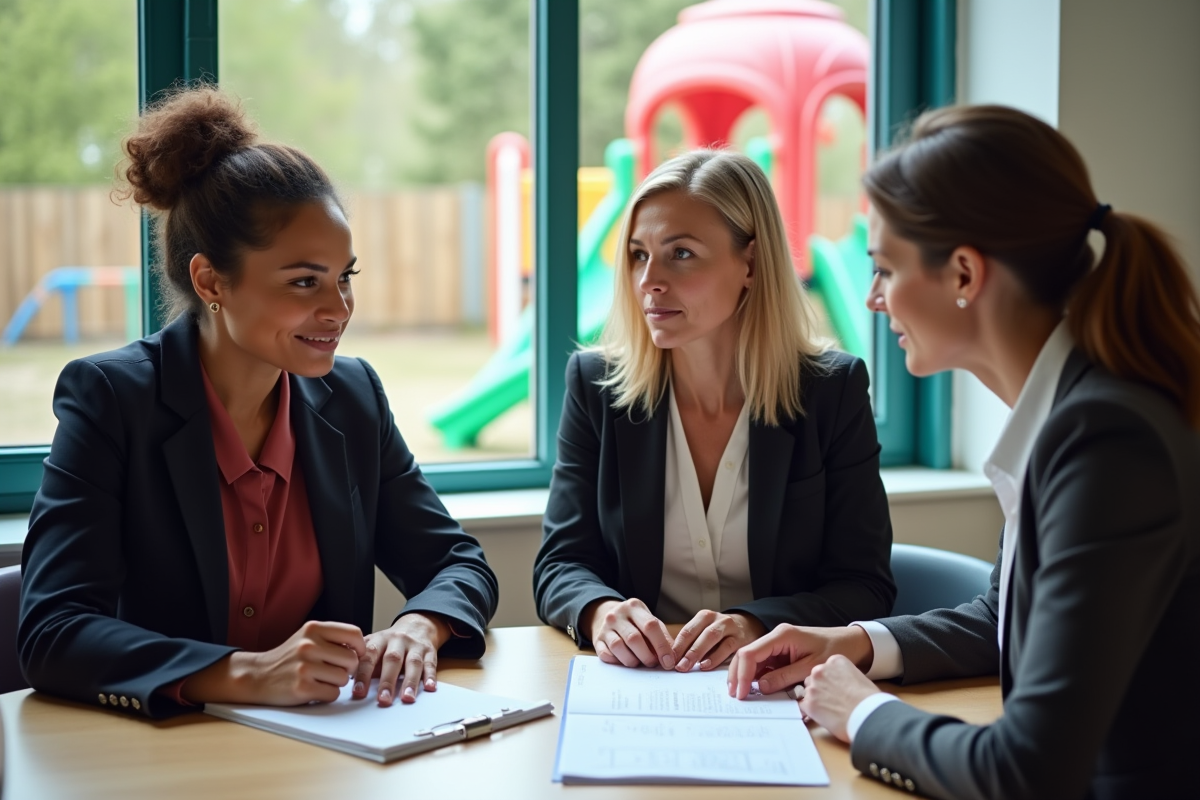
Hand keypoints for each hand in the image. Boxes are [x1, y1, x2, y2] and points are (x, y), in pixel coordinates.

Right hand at [183, 620, 365, 705]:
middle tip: (333, 671)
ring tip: (320, 679)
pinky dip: (327, 694)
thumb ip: (332, 638)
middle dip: (347, 669)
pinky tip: (314, 689)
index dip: (360, 648)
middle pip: (351, 660)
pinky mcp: (301, 687)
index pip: (354, 634)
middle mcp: (309, 645)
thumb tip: (363, 647)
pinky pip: (332, 694)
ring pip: (343, 678)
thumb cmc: (288, 658)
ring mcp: (304, 666)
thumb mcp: (307, 637)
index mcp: (313, 629)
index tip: (355, 655)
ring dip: (336, 683)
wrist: (257, 676)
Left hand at [351, 612, 450, 705]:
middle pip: (392, 660)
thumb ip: (361, 660)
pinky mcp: (430, 651)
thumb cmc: (390, 643)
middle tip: (383, 700)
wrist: (417, 624)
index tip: (359, 693)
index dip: (363, 675)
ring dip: (410, 682)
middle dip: (387, 682)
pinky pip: (431, 664)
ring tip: (407, 698)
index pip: (369, 657)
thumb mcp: (373, 644)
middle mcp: (397, 641)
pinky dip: (431, 676)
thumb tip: (342, 678)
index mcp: (379, 639)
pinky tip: (430, 688)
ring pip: (413, 663)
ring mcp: (415, 646)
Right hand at [583, 598, 674, 668]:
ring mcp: (605, 627)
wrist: (607, 616)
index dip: (661, 646)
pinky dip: (617, 661)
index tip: (668, 661)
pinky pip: (606, 655)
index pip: (650, 626)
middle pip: (634, 638)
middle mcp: (617, 614)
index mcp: (634, 607)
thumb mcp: (649, 621)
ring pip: (618, 647)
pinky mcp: (596, 640)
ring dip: (632, 660)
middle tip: (653, 664)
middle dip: (647, 656)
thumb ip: (662, 636)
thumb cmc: (634, 622)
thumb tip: (673, 657)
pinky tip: (624, 661)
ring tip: (639, 663)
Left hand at [671, 610, 765, 671]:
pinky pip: (727, 646)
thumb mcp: (707, 632)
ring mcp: (729, 627)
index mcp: (704, 617)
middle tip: (676, 666)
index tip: (668, 660)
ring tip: (688, 666)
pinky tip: (706, 665)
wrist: (749, 626)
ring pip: (711, 637)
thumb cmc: (721, 633)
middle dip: (685, 650)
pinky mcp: (741, 638)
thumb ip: (693, 643)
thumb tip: (673, 660)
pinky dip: (715, 657)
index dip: (676, 645)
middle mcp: (716, 619)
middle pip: (697, 633)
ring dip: (697, 652)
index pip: (687, 631)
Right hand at [727, 623, 872, 699]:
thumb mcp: (810, 667)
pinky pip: (763, 665)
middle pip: (746, 655)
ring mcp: (777, 645)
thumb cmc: (835, 650)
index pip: (751, 653)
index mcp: (782, 635)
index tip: (741, 693)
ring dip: (745, 676)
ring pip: (752, 660)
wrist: (851, 642)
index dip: (742, 674)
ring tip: (740, 695)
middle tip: (734, 696)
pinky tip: (753, 690)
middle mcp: (775, 637)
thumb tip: (761, 687)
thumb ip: (785, 677)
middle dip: (737, 675)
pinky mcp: (780, 653)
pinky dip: (756, 677)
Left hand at [799, 655, 881, 742]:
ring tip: (829, 710)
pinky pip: (803, 706)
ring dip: (815, 699)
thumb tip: (843, 685)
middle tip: (831, 699)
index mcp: (835, 661)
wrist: (868, 714)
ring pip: (807, 692)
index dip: (830, 680)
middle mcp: (821, 670)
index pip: (825, 668)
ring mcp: (813, 687)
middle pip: (813, 678)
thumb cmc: (869, 700)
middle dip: (820, 688)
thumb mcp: (859, 677)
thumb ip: (845, 676)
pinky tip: (821, 716)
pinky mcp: (809, 703)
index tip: (835, 688)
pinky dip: (810, 711)